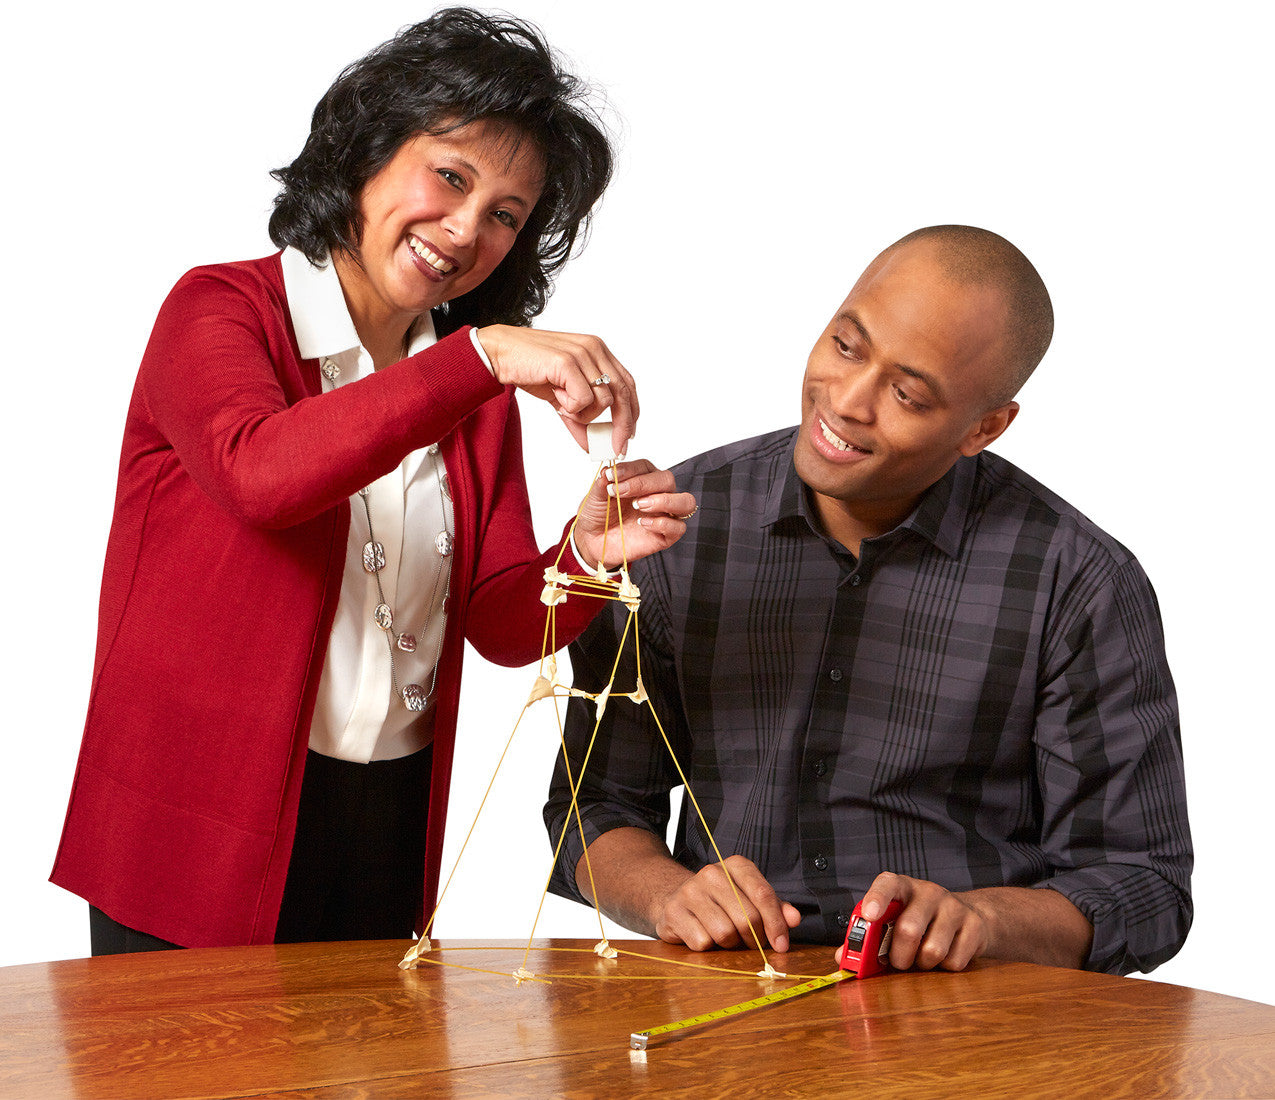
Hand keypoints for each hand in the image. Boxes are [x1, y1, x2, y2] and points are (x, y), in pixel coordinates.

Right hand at [474, 325, 636, 455]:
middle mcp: (595, 349)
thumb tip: (592, 445)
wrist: (500, 355)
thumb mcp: (561, 397)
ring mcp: (583, 353)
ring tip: (562, 404)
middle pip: (623, 393)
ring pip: (604, 400)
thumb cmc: (530, 370)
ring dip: (583, 414)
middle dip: (621, 425)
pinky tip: (555, 396)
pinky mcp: (568, 362)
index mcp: (598, 352)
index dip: (631, 412)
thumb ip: (579, 419)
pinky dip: (570, 407)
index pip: (627, 384)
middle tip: (614, 448)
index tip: (626, 436)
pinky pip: (584, 399)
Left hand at [574, 460, 696, 569]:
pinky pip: (678, 528)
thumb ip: (603, 482)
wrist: (593, 540)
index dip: (630, 469)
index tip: (611, 476)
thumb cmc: (599, 514)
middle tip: (621, 492)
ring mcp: (664, 515)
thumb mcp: (596, 495)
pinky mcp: (665, 537)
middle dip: (644, 483)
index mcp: (643, 480)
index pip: (646, 467)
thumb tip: (608, 469)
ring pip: (685, 502)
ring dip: (664, 500)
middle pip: (667, 480)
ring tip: (639, 505)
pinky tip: (641, 523)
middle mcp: (658, 494)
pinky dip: (663, 524)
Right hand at [652, 855, 801, 952]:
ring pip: (725, 933)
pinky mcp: (674, 912)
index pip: (763, 894)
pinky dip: (708, 948)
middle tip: (751, 944)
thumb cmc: (721, 901)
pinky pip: (702, 942)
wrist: (675, 898)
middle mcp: (712, 873)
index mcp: (736, 866)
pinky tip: (705, 936)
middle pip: (746, 918)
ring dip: (730, 945)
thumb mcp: (750, 898)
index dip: (776, 924)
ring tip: (727, 938)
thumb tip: (794, 919)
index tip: (781, 945)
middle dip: (754, 939)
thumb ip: (775, 908)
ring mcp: (690, 891)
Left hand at [859, 872, 989, 971]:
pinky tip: (945, 955)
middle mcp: (928, 892)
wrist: (969, 916)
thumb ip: (867, 938)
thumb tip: (842, 958)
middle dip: (899, 956)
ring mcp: (954, 907)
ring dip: (922, 964)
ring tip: (922, 957)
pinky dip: (944, 968)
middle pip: (909, 929)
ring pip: (932, 950)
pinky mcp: (975, 926)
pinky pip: (954, 961)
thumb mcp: (893, 921)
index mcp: (902, 887)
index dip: (876, 899)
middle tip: (898, 962)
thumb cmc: (919, 920)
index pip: (887, 884)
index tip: (869, 915)